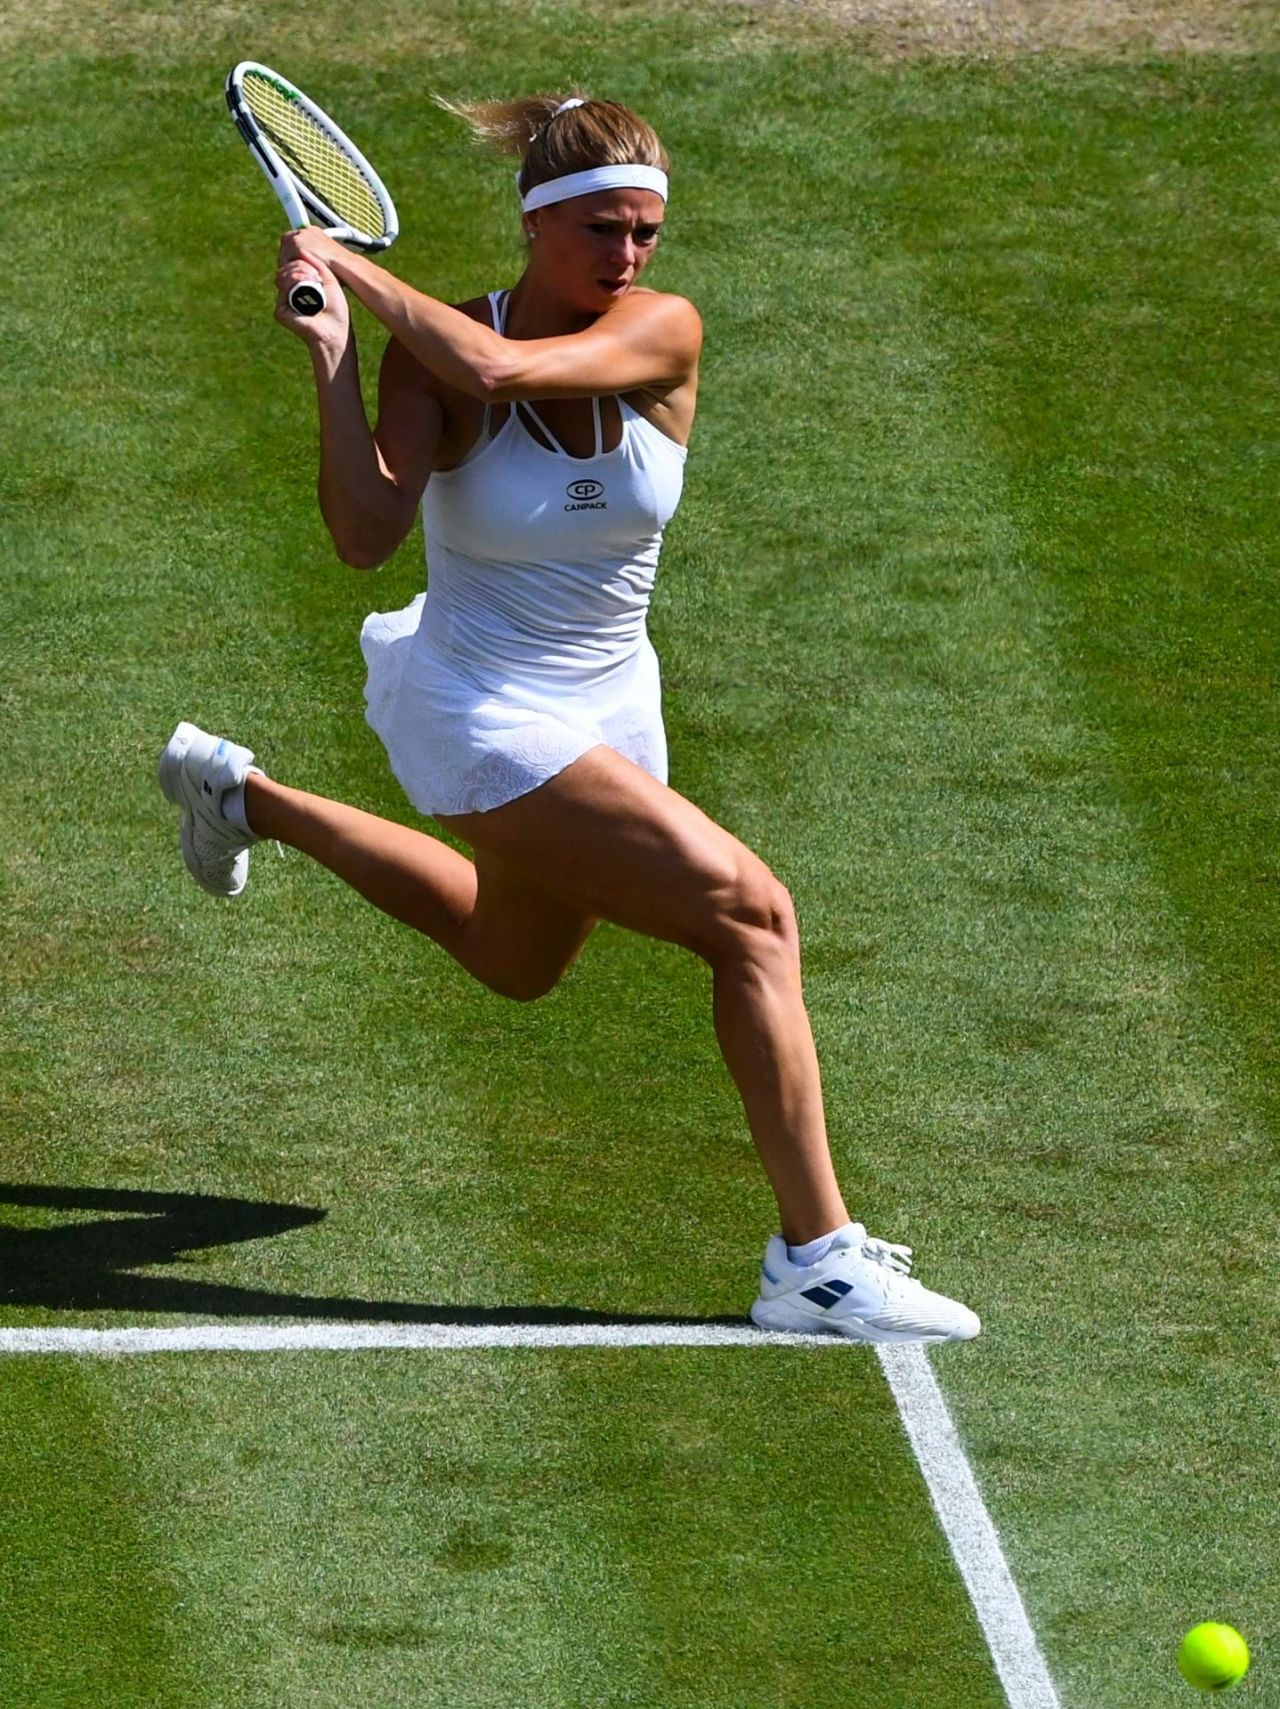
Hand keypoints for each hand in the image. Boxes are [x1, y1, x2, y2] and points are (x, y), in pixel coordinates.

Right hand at [275, 228, 348, 343]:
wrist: (335, 328)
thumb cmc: (335, 308)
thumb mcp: (328, 279)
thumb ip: (315, 264)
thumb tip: (301, 250)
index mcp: (300, 286)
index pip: (293, 265)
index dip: (303, 262)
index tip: (318, 270)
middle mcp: (289, 292)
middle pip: (286, 268)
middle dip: (301, 266)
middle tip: (317, 274)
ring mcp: (283, 300)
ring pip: (282, 275)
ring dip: (298, 272)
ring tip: (314, 279)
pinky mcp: (280, 310)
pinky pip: (282, 287)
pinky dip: (293, 281)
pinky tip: (305, 285)